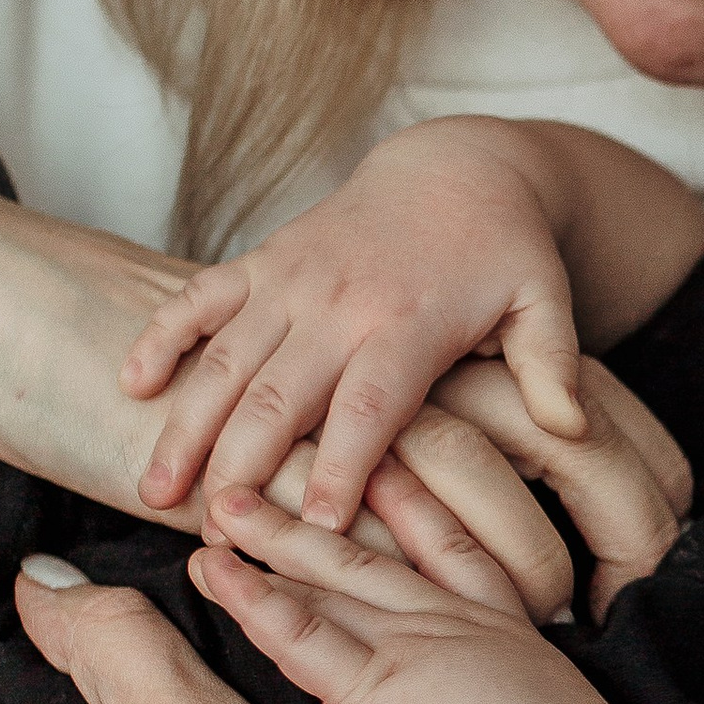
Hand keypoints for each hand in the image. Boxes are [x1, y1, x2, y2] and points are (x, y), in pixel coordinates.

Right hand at [125, 117, 589, 532]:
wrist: (456, 168)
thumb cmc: (504, 253)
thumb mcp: (547, 302)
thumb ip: (554, 367)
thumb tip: (573, 429)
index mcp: (410, 322)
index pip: (370, 405)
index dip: (341, 466)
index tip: (317, 528)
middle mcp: (342, 301)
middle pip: (280, 392)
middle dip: (243, 464)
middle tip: (214, 535)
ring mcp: (293, 279)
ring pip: (226, 357)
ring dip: (186, 423)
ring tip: (154, 490)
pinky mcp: (262, 261)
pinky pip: (201, 298)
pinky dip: (164, 337)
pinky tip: (130, 387)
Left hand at [190, 489, 615, 703]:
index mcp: (508, 642)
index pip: (457, 558)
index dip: (418, 508)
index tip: (387, 466)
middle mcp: (457, 626)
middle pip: (380, 550)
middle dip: (328, 503)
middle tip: (285, 463)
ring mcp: (412, 646)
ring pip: (329, 577)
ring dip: (270, 538)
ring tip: (225, 505)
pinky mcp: (371, 682)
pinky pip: (299, 630)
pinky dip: (251, 598)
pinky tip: (214, 568)